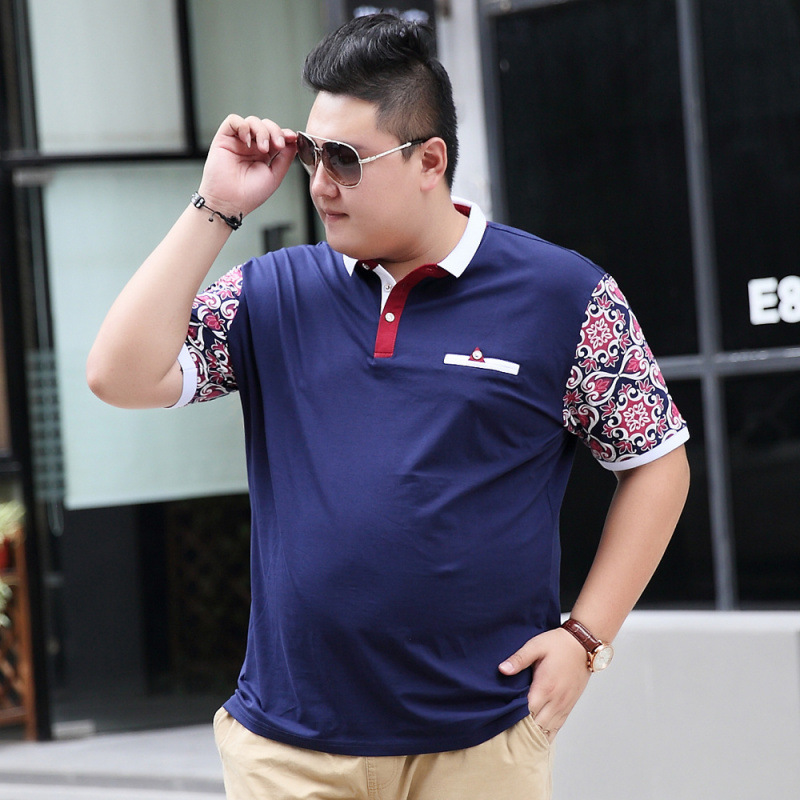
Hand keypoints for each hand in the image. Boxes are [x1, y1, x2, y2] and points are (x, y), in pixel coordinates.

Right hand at [197, 114, 297, 218]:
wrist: (230, 202)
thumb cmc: (249, 195)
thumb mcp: (275, 176)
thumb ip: (285, 158)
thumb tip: (294, 143)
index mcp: (264, 155)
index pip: (276, 136)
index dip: (285, 134)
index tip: (293, 138)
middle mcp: (251, 146)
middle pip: (266, 126)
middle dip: (275, 131)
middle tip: (278, 145)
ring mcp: (238, 142)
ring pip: (252, 121)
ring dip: (261, 131)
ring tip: (263, 148)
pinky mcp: (224, 138)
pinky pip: (233, 120)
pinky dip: (243, 126)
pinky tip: (247, 140)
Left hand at [499, 627, 590, 741]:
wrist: (583, 645)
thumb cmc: (558, 644)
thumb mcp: (535, 646)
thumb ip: (519, 659)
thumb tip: (502, 669)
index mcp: (545, 687)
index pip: (527, 712)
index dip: (514, 718)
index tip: (501, 721)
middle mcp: (556, 700)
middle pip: (537, 725)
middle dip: (521, 730)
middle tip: (505, 733)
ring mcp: (564, 705)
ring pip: (548, 729)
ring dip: (534, 734)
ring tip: (518, 741)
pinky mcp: (569, 705)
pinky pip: (558, 726)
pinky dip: (547, 734)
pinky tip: (537, 739)